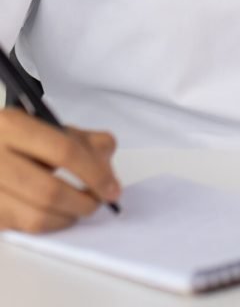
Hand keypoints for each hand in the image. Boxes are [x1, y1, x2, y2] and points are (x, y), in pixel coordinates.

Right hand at [0, 108, 120, 232]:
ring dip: (69, 216)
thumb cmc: (17, 138)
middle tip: (100, 201)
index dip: (95, 172)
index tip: (112, 187)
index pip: (64, 151)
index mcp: (12, 126)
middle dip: (84, 201)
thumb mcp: (48, 126)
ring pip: (36, 216)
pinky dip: (51, 224)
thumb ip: (83, 141)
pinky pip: (24, 227)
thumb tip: (107, 170)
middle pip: (49, 190)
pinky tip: (60, 214)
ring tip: (81, 208)